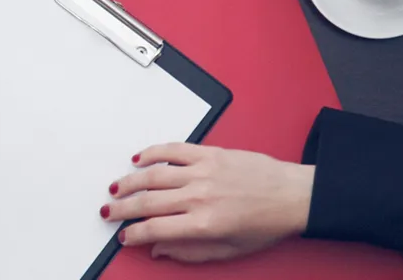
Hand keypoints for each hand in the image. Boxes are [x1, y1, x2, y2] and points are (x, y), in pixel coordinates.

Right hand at [105, 143, 313, 261]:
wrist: (294, 195)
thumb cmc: (267, 224)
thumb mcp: (231, 250)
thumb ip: (192, 252)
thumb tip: (160, 250)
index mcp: (205, 224)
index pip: (155, 229)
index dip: (133, 233)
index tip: (124, 236)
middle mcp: (199, 196)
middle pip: (146, 202)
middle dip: (121, 208)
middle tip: (108, 211)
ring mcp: (202, 172)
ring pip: (152, 175)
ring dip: (128, 182)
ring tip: (116, 188)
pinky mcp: (208, 153)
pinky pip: (171, 150)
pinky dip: (151, 153)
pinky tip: (138, 160)